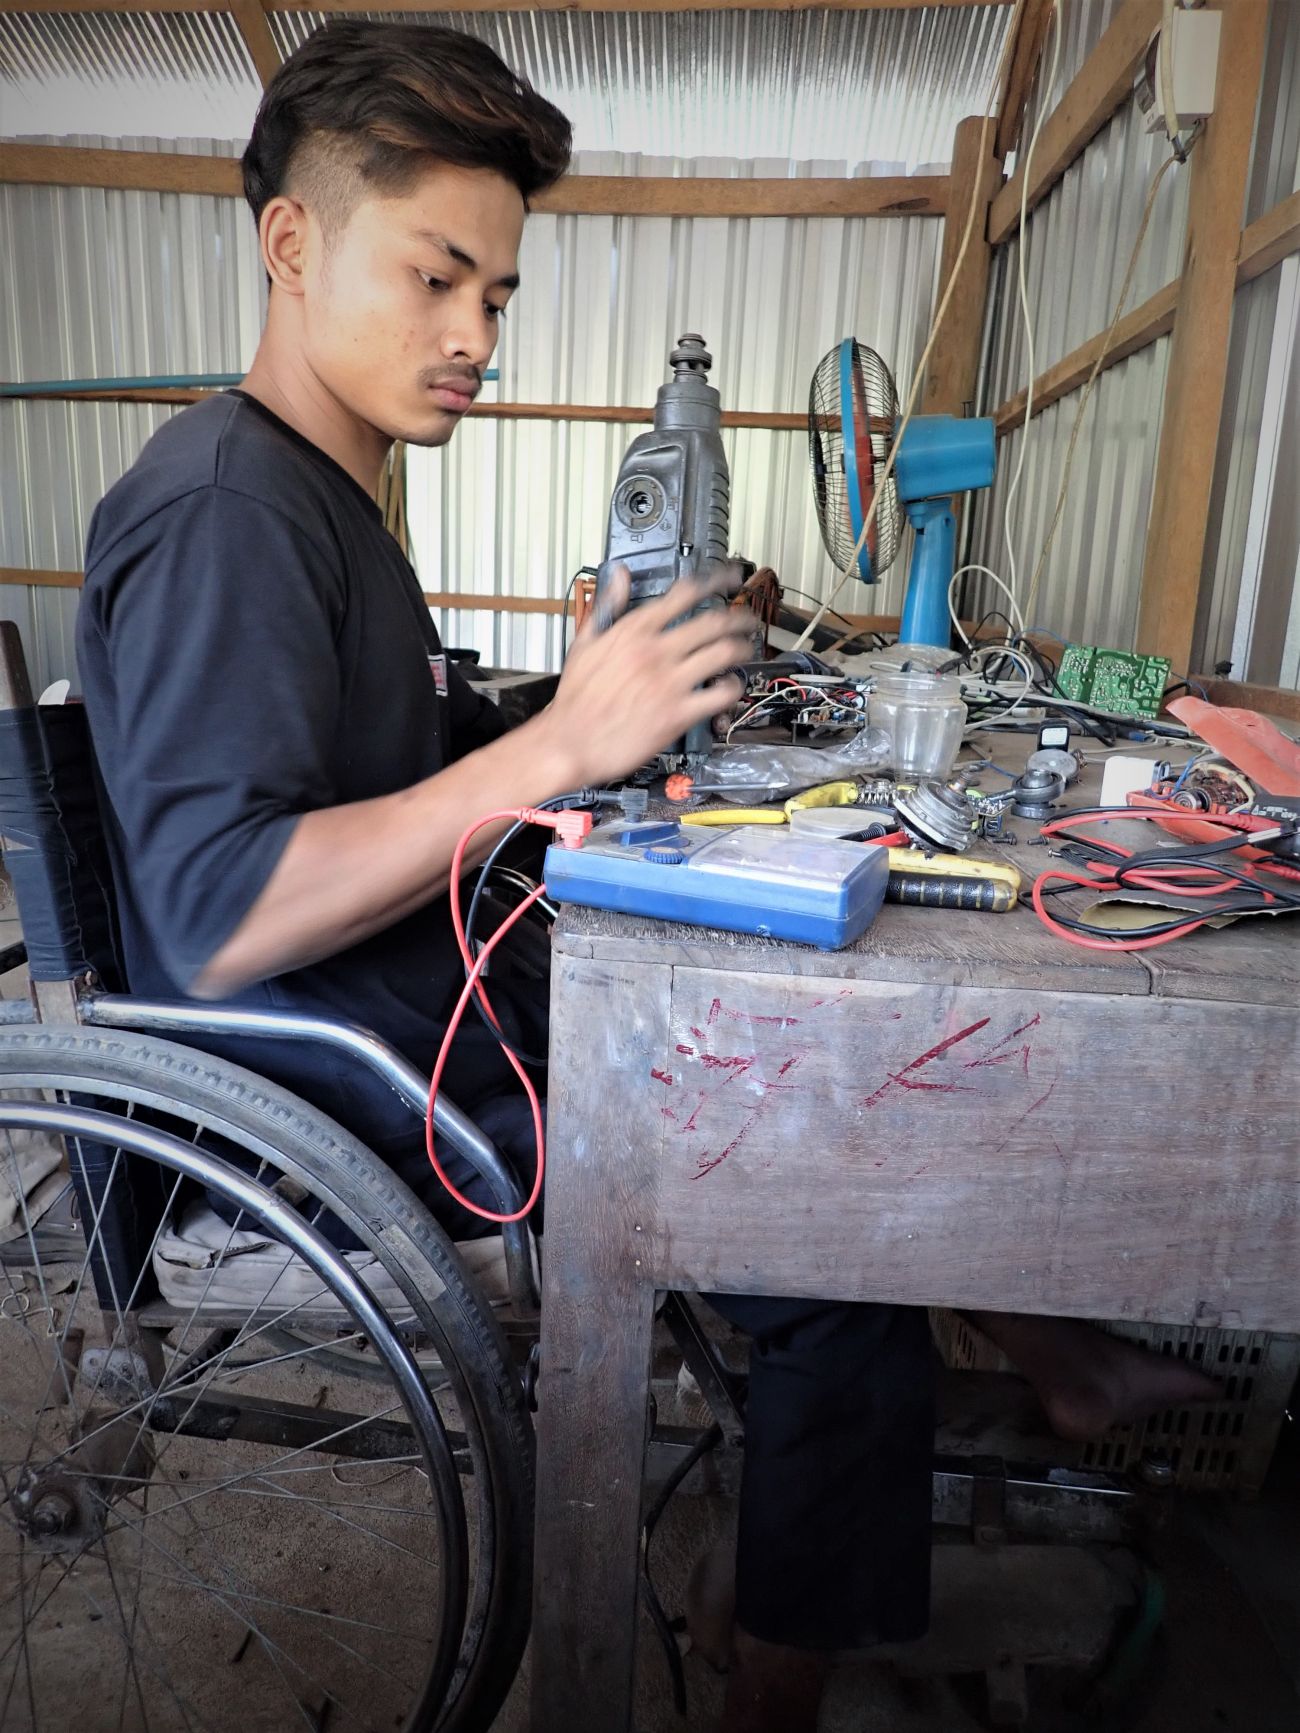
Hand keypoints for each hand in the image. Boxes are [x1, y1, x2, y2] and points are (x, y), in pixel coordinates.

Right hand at [540, 566, 755, 786]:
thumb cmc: (575, 700)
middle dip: (739, 617)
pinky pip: (720, 694)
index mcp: (633, 631)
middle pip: (713, 622)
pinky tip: (732, 686)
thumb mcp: (584, 642)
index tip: (730, 577)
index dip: (715, 581)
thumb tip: (619, 575)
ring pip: (723, 653)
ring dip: (742, 649)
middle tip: (748, 619)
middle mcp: (655, 651)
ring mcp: (669, 682)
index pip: (684, 594)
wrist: (568, 743)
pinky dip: (734, 688)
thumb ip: (607, 605)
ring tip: (747, 650)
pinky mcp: (678, 713)